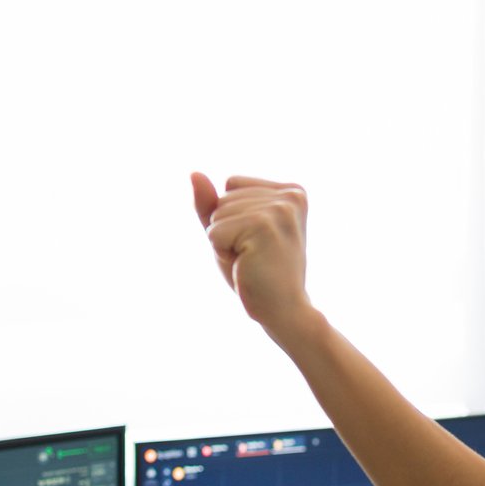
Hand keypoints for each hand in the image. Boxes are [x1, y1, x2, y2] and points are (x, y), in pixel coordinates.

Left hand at [192, 172, 317, 337]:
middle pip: (224, 198)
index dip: (233, 217)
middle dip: (228, 231)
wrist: (283, 312)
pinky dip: (222, 254)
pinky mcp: (264, 226)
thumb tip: (193, 173)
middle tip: (255, 256)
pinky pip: (215, 232)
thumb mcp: (232, 232)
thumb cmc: (257, 274)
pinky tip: (248, 266)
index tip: (258, 241)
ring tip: (252, 261)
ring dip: (225, 243)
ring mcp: (280, 209)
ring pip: (218, 213)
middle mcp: (290, 195)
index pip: (233, 184)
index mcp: (291, 191)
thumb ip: (212, 203)